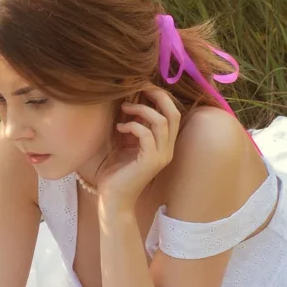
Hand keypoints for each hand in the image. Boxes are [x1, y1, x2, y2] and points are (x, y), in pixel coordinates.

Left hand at [94, 86, 180, 208]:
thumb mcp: (124, 142)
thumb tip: (129, 100)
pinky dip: (133, 126)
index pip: (172, 113)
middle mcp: (167, 149)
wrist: (113, 199)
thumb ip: (131, 124)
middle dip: (158, 96)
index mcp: (164, 143)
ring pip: (162, 121)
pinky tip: (119, 128)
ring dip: (142, 109)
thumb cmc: (116, 171)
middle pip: (174, 113)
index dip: (160, 96)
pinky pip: (147, 135)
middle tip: (139, 87)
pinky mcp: (150, 162)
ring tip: (124, 108)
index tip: (141, 86)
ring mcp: (161, 156)